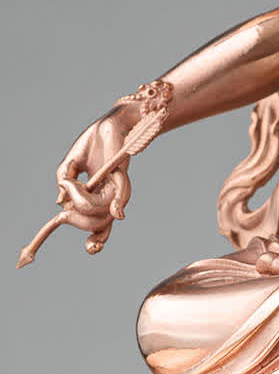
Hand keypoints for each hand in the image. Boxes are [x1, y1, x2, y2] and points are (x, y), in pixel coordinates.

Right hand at [54, 106, 136, 253]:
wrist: (110, 125)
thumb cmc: (93, 145)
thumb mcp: (70, 165)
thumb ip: (64, 182)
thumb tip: (60, 201)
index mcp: (98, 198)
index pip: (99, 226)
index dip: (96, 241)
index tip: (90, 249)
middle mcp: (109, 197)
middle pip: (97, 224)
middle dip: (78, 221)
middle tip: (67, 201)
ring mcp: (116, 188)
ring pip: (102, 211)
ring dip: (81, 201)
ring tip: (71, 182)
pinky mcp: (122, 175)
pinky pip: (121, 194)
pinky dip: (118, 205)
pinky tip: (118, 214)